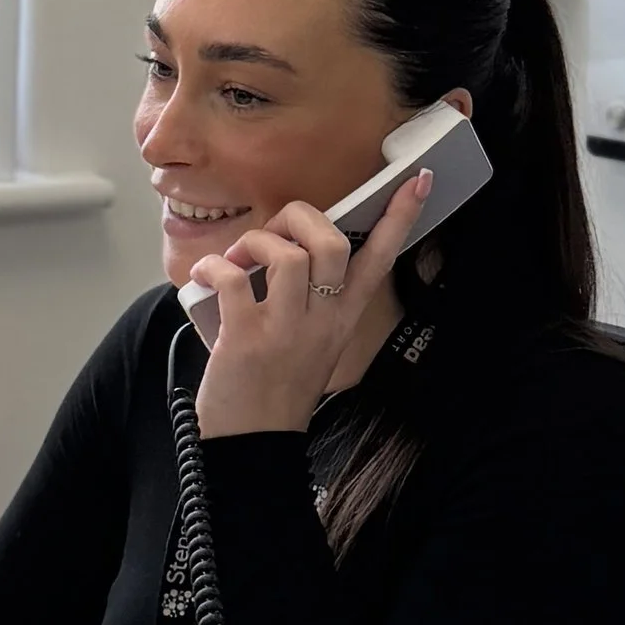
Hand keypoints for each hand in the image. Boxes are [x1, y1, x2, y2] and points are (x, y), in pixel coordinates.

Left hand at [187, 177, 433, 437]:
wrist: (253, 444)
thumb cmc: (275, 389)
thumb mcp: (312, 343)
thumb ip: (309, 299)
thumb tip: (282, 248)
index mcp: (342, 319)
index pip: (381, 260)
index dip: (400, 216)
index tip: (418, 180)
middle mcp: (322, 321)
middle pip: (332, 242)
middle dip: (300, 217)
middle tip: (273, 234)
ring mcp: (286, 329)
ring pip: (290, 256)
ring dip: (256, 242)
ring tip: (239, 259)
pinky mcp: (246, 338)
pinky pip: (235, 279)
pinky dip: (215, 266)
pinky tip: (207, 276)